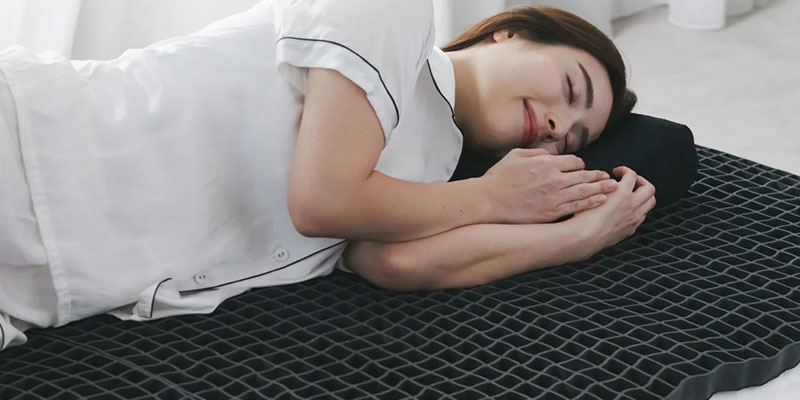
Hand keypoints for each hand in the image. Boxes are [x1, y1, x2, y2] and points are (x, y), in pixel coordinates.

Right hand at [482, 148, 618, 223]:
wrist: (488, 201)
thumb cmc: (498, 178)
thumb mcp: (515, 155)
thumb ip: (536, 152)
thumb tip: (550, 155)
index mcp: (546, 163)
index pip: (574, 162)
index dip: (580, 165)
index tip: (581, 169)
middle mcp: (554, 179)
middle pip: (584, 175)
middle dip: (597, 176)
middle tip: (608, 177)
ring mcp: (554, 197)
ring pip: (585, 191)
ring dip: (600, 189)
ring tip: (612, 189)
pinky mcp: (552, 212)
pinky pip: (577, 207)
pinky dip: (591, 203)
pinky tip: (600, 201)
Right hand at [572, 166, 656, 253]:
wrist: (584, 237)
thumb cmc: (584, 216)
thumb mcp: (590, 193)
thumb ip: (602, 184)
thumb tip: (606, 180)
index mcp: (623, 193)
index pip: (632, 174)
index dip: (624, 170)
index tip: (617, 172)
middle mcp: (632, 205)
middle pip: (649, 188)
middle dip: (641, 181)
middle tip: (631, 181)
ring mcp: (634, 218)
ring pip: (650, 203)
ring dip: (643, 196)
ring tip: (632, 195)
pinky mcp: (630, 230)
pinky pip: (641, 216)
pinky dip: (638, 210)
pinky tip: (626, 210)